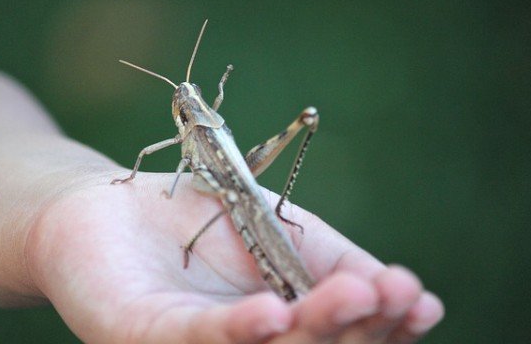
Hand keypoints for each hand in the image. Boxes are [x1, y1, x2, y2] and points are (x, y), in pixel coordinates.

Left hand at [26, 172, 442, 343]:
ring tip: (356, 296)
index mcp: (278, 326)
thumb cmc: (204, 217)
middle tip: (393, 294)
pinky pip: (197, 338)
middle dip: (358, 328)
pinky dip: (238, 328)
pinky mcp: (142, 334)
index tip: (419, 298)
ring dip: (315, 328)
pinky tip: (273, 313)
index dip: (384, 326)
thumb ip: (338, 263)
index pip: (340, 339)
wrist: (111, 201)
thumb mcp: (284, 231)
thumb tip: (412, 298)